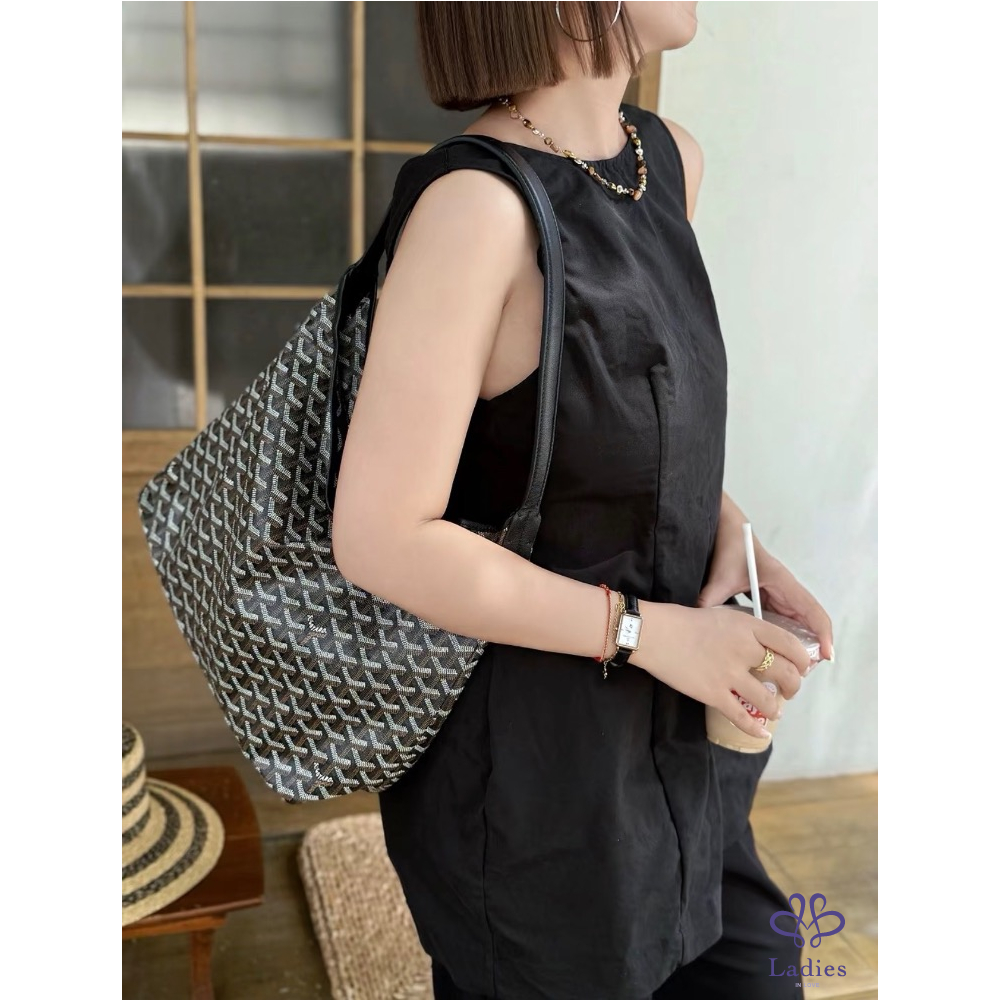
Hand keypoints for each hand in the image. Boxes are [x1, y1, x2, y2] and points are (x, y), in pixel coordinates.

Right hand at [631, 602, 811, 739]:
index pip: (790, 644)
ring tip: (774, 710)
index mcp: (748, 627)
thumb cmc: (681, 621)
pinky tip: (763, 733)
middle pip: (786, 673)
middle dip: (794, 686)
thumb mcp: (721, 615)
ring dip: (776, 708)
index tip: (803, 667)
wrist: (653, 633)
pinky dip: (755, 728)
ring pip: (768, 699)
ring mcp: (730, 673)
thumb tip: (759, 647)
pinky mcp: (713, 694)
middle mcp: (745, 650)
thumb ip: (743, 630)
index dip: (803, 659)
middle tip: (789, 690)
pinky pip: (742, 717)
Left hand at [697, 516, 834, 663]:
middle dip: (811, 646)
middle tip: (803, 673)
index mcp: (782, 582)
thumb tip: (701, 625)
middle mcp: (786, 590)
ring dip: (799, 643)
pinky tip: (774, 655)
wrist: (727, 531)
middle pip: (808, 621)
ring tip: (792, 670)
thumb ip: (711, 600)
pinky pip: (782, 620)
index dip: (822, 633)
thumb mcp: (720, 577)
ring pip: (796, 622)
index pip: (811, 610)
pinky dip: (783, 636)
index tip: (826, 656)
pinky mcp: (769, 597)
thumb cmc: (729, 548)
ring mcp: (779, 594)